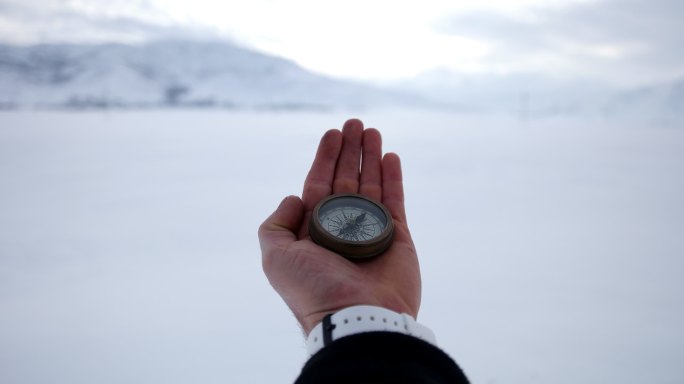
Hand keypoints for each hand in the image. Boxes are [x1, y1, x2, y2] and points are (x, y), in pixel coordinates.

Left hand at [258, 119, 420, 333]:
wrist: (356, 318)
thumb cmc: (313, 288)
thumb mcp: (276, 257)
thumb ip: (276, 225)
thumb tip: (293, 198)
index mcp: (314, 231)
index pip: (319, 184)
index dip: (324, 158)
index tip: (333, 133)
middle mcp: (342, 229)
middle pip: (346, 179)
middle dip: (350, 151)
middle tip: (355, 123)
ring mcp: (371, 232)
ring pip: (371, 185)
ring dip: (371, 157)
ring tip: (372, 130)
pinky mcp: (397, 237)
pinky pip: (395, 201)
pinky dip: (393, 178)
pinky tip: (390, 156)